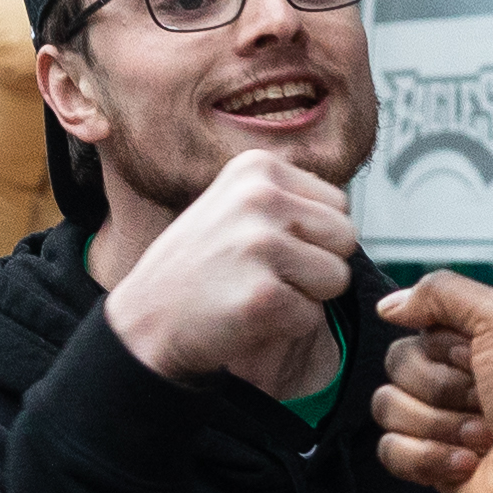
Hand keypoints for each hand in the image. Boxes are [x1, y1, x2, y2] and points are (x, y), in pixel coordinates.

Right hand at [103, 148, 358, 386]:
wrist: (145, 320)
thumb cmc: (198, 267)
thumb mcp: (234, 204)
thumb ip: (289, 197)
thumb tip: (347, 212)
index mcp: (257, 167)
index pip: (337, 204)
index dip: (311, 236)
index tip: (264, 247)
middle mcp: (260, 197)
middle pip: (345, 237)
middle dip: (316, 265)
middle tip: (263, 275)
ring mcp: (260, 245)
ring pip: (337, 278)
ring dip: (304, 296)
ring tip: (254, 291)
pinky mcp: (263, 296)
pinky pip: (312, 316)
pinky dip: (286, 326)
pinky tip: (245, 316)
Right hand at [373, 273, 492, 492]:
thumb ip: (446, 293)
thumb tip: (391, 304)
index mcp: (481, 340)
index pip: (420, 325)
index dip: (442, 344)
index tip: (475, 356)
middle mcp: (461, 378)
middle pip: (398, 364)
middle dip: (441, 387)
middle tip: (484, 399)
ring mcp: (444, 421)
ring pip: (389, 407)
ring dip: (438, 424)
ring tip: (483, 436)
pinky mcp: (432, 462)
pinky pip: (391, 449)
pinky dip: (428, 457)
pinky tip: (466, 462)